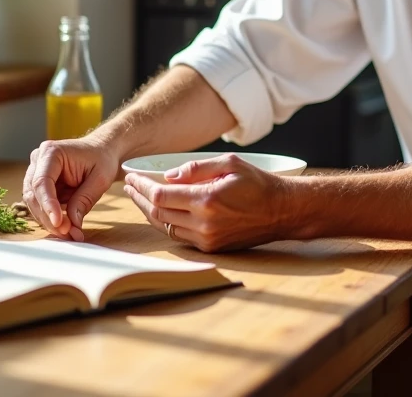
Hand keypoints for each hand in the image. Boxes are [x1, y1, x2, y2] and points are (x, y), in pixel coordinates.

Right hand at [22, 137, 119, 240]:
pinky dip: (51, 217)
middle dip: (49, 217)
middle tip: (67, 233)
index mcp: (51, 153)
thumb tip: (72, 225)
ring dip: (49, 220)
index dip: (48, 205)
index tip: (58, 223)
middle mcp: (38, 160)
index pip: (42, 182)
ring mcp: (36, 172)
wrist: (102, 151)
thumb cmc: (102, 159)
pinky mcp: (40, 184)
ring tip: (69, 233)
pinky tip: (66, 227)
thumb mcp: (100, 179)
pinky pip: (40, 204)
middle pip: (34, 195)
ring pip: (34, 203)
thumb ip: (84, 200)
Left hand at [123, 153, 292, 252]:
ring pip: (165, 227)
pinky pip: (179, 236)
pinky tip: (160, 212)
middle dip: (139, 198)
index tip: (132, 177)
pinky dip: (166, 223)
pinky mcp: (211, 247)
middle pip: (158, 213)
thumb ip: (196, 169)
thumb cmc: (258, 184)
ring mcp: (207, 239)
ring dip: (149, 212)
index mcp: (207, 200)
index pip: (161, 195)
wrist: (281, 211)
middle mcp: (204, 223)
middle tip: (130, 186)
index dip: (142, 187)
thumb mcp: (229, 164)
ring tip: (140, 198)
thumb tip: (168, 176)